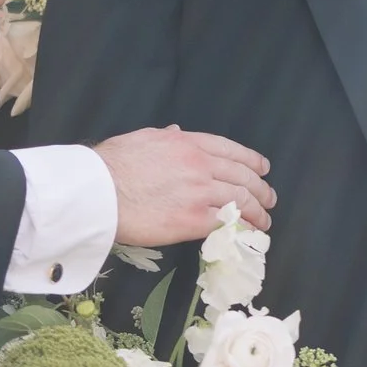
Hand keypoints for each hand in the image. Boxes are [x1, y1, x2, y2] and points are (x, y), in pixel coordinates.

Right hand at [101, 127, 275, 246]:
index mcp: (186, 142)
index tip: (262, 168)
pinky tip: (248, 234)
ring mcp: (198, 192)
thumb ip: (164, 137)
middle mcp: (199, 164)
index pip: (230, 149)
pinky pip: (226, 223)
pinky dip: (241, 228)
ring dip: (257, 212)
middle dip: (260, 188)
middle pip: (241, 176)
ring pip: (240, 200)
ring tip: (264, 221)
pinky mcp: (192, 220)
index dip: (251, 160)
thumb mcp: (141, 139)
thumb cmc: (110, 165)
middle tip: (269, 198)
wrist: (97, 192)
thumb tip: (176, 132)